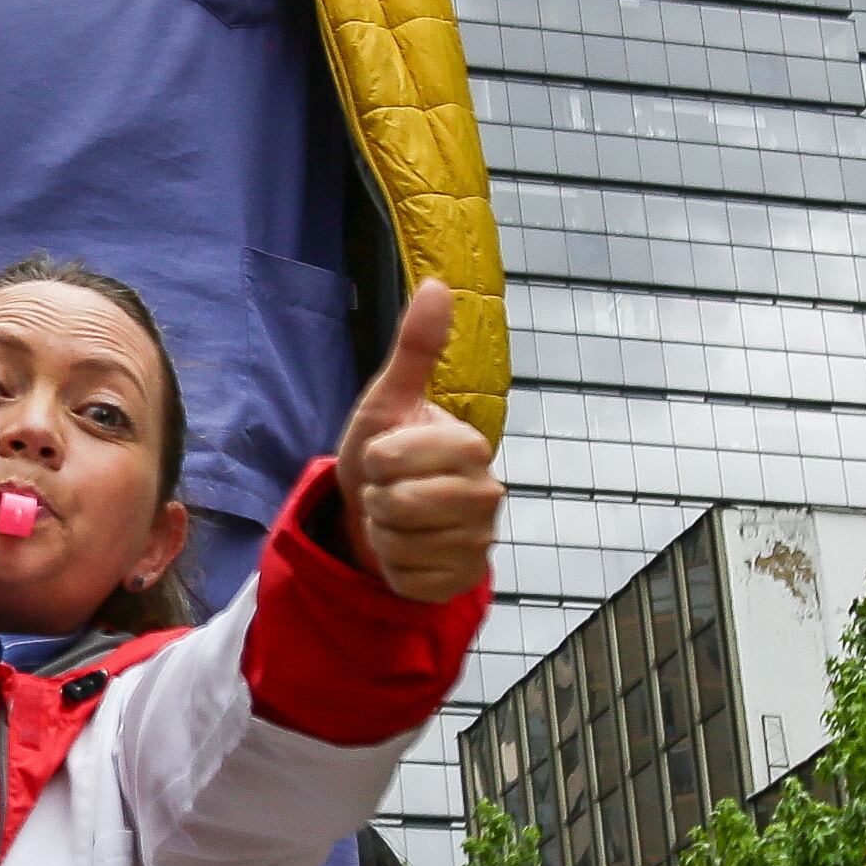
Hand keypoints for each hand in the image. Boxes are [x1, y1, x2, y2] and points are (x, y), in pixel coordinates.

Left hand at [336, 281, 500, 603]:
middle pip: (402, 504)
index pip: (399, 459)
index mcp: (471, 446)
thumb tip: (437, 284)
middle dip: (378, 497)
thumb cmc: (388, 450)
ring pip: (402, 544)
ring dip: (383, 532)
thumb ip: (415, 348)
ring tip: (395, 516)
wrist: (382, 509)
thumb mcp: (388, 399)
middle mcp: (487, 495)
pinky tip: (404, 549)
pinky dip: (392, 567)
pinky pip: (408, 580)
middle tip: (388, 488)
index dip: (377, 459)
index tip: (383, 455)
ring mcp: (479, 542)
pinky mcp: (462, 581)